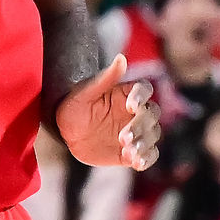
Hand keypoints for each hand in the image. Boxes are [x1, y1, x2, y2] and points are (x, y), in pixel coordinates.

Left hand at [56, 55, 160, 169]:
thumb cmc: (75, 105)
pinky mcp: (132, 151)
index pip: (145, 89)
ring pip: (153, 135)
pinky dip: (145, 159)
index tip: (131, 106)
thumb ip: (105, 78)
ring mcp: (136, 132)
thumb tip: (121, 58)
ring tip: (127, 150)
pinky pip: (148, 155)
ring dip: (144, 143)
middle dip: (140, 126)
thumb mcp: (85, 91)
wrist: (66, 132)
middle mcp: (136, 112)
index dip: (141, 97)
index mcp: (126, 93)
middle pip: (152, 114)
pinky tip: (135, 162)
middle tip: (122, 136)